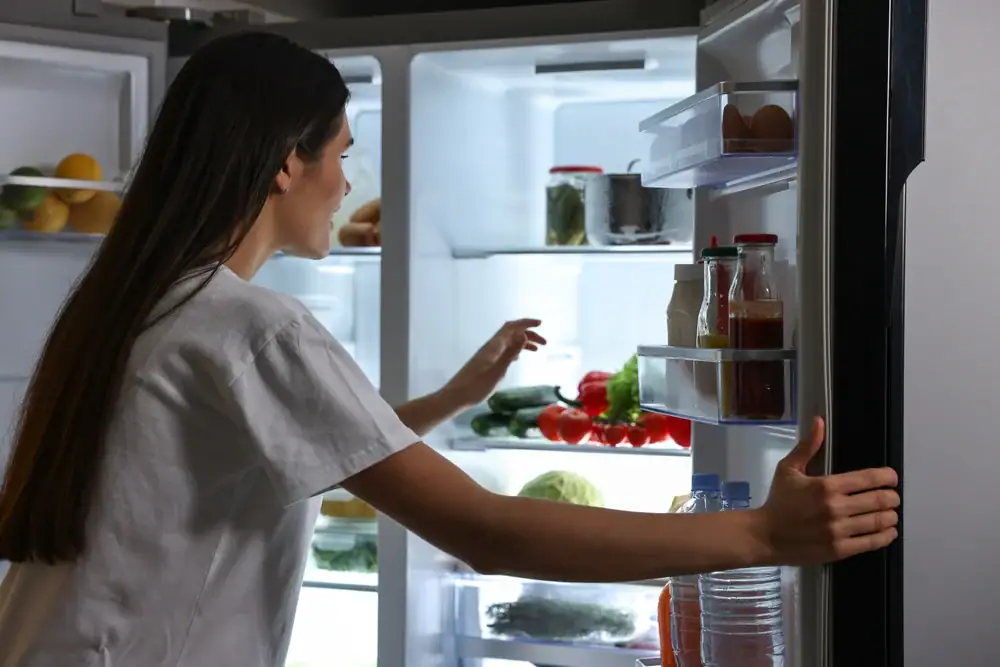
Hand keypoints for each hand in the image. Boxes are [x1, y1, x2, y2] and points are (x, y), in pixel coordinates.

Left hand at [442, 319, 546, 407]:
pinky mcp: (486, 363)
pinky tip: (518, 357)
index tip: (541, 324)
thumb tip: (524, 334)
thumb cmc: (477, 386)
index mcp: (494, 346)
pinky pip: (503, 351)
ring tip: (537, 350)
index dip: (526, 323)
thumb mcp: (498, 371)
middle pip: (511, 333)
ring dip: (523, 342)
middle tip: (544, 343)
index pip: (512, 327)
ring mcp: (488, 355)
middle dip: (528, 334)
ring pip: (508, 342)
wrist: (456, 396)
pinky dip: (514, 350)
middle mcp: (491, 347)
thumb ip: (511, 352)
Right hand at [755, 417, 899, 564]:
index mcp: (826, 486)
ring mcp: (839, 530)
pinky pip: (871, 543)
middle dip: (891, 498)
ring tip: (891, 514)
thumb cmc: (778, 501)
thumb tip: (819, 421)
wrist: (765, 536)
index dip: (887, 477)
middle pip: (879, 501)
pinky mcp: (839, 550)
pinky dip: (885, 536)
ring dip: (891, 517)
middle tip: (893, 497)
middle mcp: (836, 507)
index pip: (868, 479)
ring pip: (878, 522)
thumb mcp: (788, 469)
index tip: (892, 478)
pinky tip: (889, 532)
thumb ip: (807, 447)